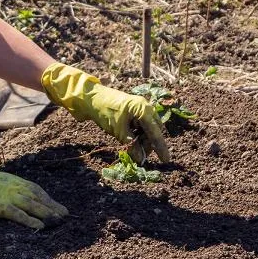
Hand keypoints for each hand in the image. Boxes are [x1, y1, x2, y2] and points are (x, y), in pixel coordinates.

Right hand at [0, 150, 67, 229]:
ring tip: (58, 220)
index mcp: (11, 180)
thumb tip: (13, 194)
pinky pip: (18, 214)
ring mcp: (6, 195)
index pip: (34, 189)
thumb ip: (4, 186)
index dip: (47, 197)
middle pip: (37, 196)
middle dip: (52, 205)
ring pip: (32, 204)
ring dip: (47, 212)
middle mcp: (12, 185)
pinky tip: (39, 226)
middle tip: (65, 214)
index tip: (57, 205)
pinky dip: (30, 219)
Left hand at [40, 63, 171, 162]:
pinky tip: (128, 138)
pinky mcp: (136, 111)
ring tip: (129, 144)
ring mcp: (141, 109)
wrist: (91, 98)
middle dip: (147, 144)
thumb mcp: (119, 131)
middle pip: (153, 131)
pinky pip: (142, 126)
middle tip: (137, 154)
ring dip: (141, 140)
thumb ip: (132, 145)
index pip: (155, 132)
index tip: (166, 160)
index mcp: (143, 110)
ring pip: (148, 130)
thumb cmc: (105, 112)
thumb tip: (141, 160)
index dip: (160, 147)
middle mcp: (146, 108)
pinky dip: (137, 134)